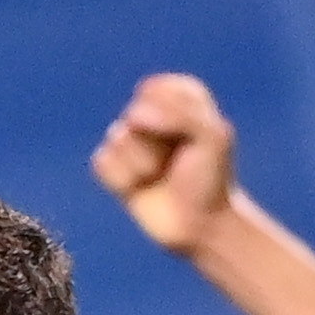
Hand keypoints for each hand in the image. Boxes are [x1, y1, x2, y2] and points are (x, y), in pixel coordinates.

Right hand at [93, 72, 238, 253]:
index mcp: (179, 96)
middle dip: (158, 142)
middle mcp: (153, 113)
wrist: (201, 225)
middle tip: (177, 161)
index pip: (156, 90)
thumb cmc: (211, 180)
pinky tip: (140, 188)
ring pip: (118, 137)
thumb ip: (178, 113)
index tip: (193, 137)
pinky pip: (102, 162)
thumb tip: (132, 116)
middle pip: (135, 113)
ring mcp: (130, 140)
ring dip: (143, 163)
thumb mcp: (212, 137)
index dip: (172, 117)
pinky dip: (123, 179)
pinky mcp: (114, 168)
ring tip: (158, 176)